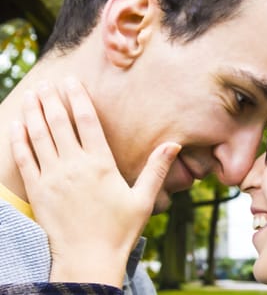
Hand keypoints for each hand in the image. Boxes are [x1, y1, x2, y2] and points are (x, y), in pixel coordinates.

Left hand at [9, 77, 180, 287]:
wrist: (88, 260)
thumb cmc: (119, 230)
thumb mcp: (143, 199)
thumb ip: (156, 169)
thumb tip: (173, 144)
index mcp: (100, 164)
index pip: (86, 121)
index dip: (78, 98)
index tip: (71, 81)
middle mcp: (74, 166)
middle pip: (59, 123)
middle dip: (53, 99)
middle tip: (49, 82)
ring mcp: (53, 177)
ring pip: (39, 136)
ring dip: (34, 112)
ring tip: (33, 93)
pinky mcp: (38, 191)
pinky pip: (24, 159)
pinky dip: (19, 139)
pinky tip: (17, 125)